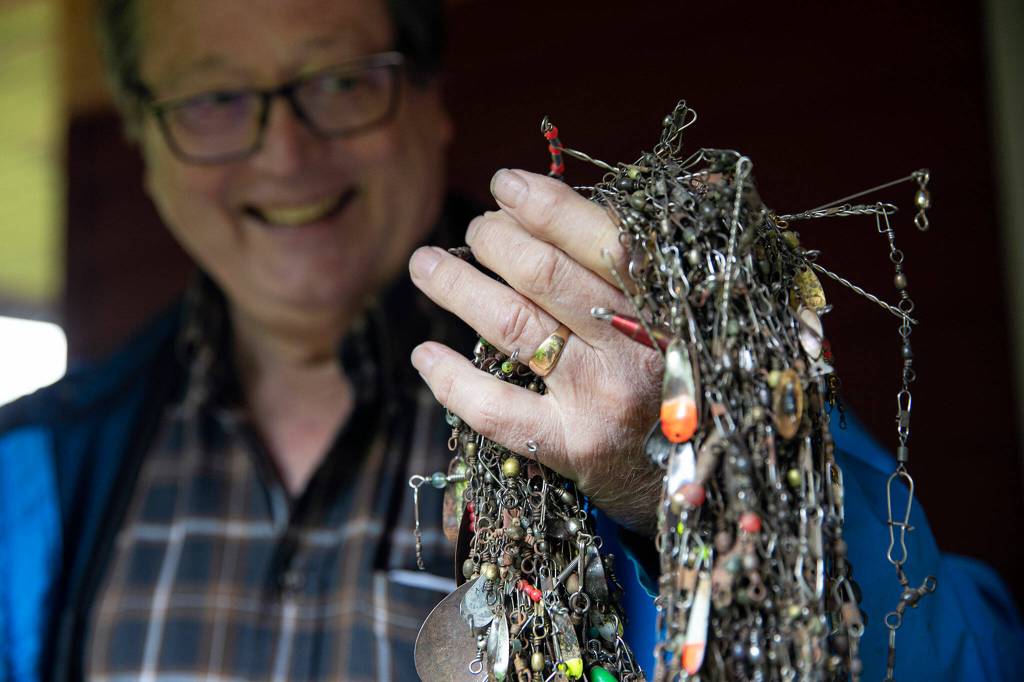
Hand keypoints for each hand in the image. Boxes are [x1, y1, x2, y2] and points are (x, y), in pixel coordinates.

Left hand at [408, 169, 663, 535]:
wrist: (706, 471)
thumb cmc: (686, 375)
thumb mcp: (691, 311)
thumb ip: (647, 255)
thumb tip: (606, 190)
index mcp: (667, 302)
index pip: (600, 236)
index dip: (544, 204)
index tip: (506, 184)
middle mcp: (635, 346)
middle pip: (542, 273)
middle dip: (494, 238)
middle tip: (476, 229)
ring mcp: (601, 399)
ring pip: (510, 324)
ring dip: (456, 286)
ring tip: (425, 264)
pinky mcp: (573, 447)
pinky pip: (495, 408)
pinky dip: (450, 379)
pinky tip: (423, 354)